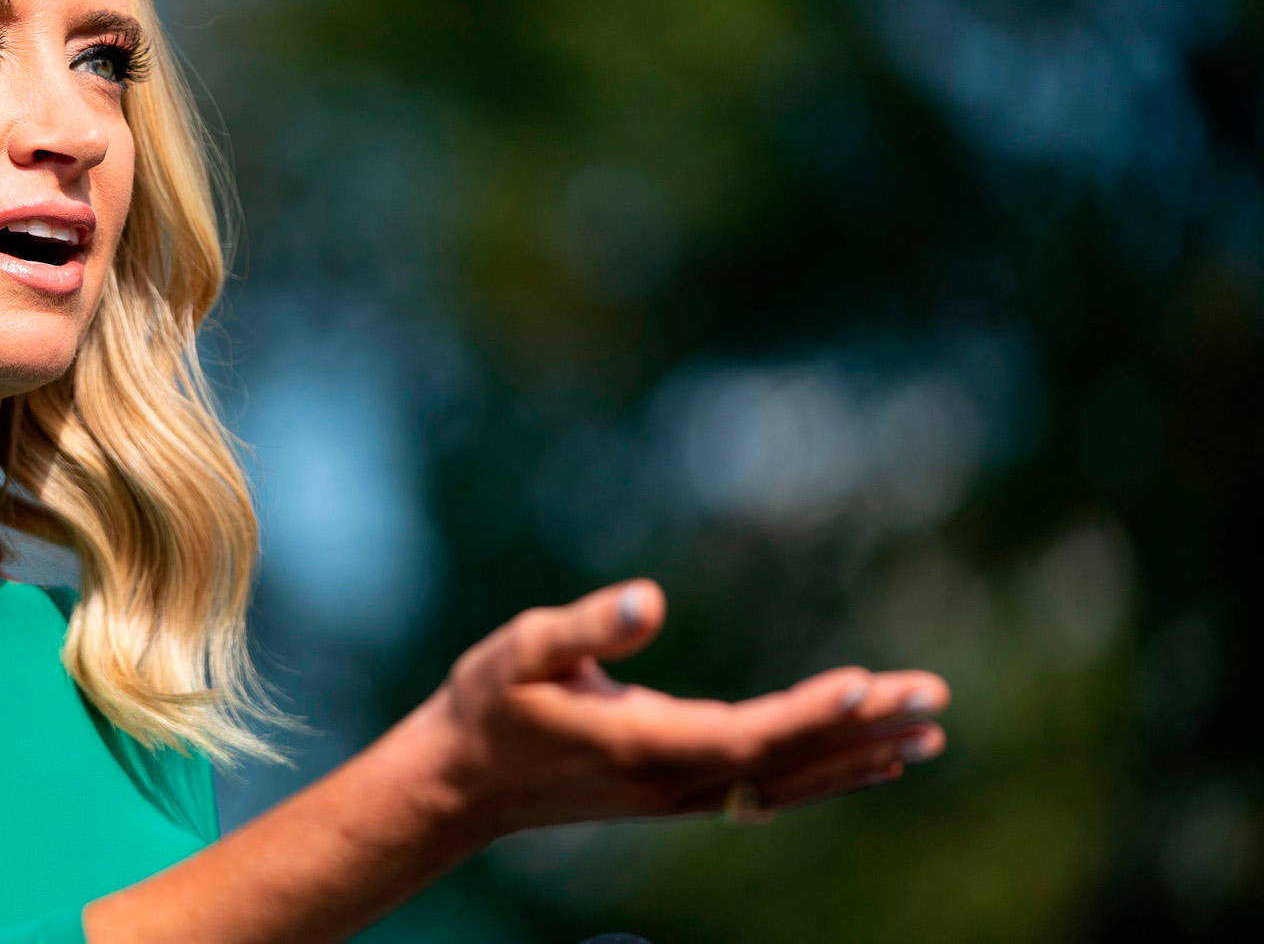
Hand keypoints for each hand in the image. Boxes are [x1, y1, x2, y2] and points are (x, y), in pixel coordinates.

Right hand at [409, 579, 948, 837]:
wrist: (458, 785)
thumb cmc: (487, 705)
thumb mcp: (523, 649)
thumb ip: (588, 627)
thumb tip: (650, 598)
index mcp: (640, 744)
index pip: (747, 734)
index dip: (811, 713)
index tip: (870, 686)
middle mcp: (671, 781)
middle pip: (787, 759)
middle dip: (865, 729)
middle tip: (936, 699)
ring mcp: (678, 796)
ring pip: (788, 781)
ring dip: (859, 756)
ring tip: (930, 734)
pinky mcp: (677, 793)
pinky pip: (770, 789)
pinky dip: (826, 776)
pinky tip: (869, 763)